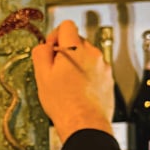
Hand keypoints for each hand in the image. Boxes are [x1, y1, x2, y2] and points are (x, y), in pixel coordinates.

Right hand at [31, 20, 114, 144]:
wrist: (84, 123)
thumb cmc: (64, 103)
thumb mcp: (42, 76)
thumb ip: (41, 54)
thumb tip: (44, 46)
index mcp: (75, 49)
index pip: (66, 25)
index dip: (55, 35)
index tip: (51, 49)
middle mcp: (93, 53)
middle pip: (77, 40)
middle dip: (66, 51)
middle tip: (56, 70)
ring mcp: (103, 67)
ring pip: (86, 56)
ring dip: (76, 63)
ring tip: (67, 83)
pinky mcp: (108, 79)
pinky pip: (94, 70)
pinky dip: (86, 75)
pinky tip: (78, 90)